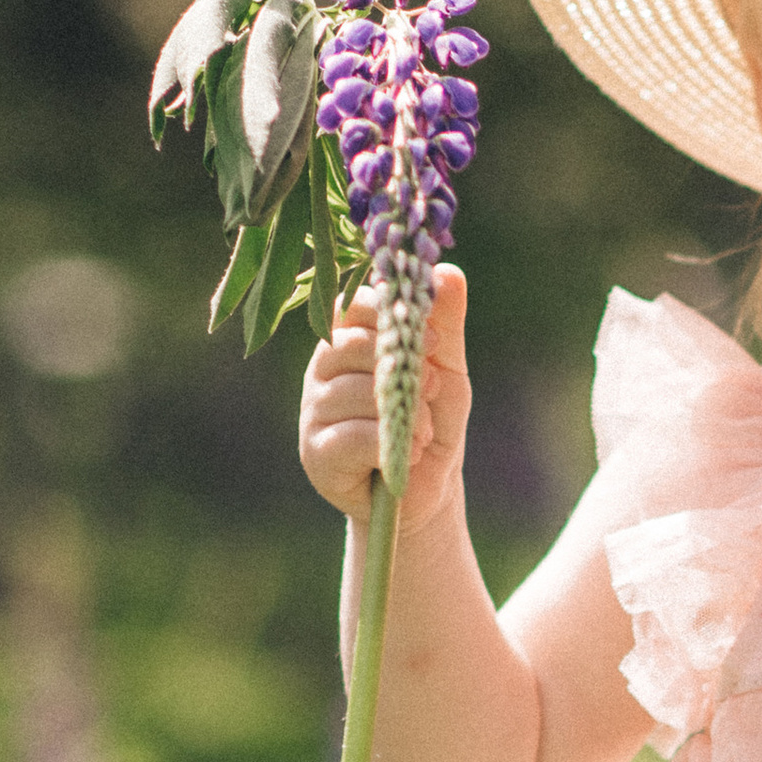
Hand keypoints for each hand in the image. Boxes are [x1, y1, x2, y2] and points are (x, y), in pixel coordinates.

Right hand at [297, 263, 471, 529]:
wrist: (428, 490)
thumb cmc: (432, 422)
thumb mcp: (447, 369)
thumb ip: (445, 324)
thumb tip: (447, 271)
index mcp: (349, 341)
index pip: (349, 305)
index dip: (386, 312)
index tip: (431, 336)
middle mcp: (323, 371)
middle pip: (349, 344)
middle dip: (401, 364)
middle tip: (432, 387)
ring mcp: (314, 412)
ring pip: (355, 392)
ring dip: (404, 412)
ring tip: (424, 432)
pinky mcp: (316, 454)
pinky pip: (353, 435)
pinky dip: (390, 444)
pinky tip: (408, 455)